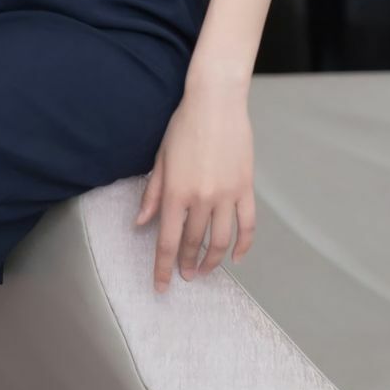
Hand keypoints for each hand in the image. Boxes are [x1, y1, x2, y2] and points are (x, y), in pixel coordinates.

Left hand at [133, 75, 255, 292]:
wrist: (216, 102)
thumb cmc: (184, 126)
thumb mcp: (160, 159)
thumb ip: (152, 194)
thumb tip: (141, 223)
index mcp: (175, 193)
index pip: (166, 241)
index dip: (162, 268)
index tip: (161, 286)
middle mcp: (201, 199)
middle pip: (192, 243)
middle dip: (186, 264)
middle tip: (184, 275)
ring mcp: (226, 195)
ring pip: (221, 240)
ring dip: (213, 260)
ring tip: (205, 270)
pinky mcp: (245, 188)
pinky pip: (247, 224)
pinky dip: (244, 245)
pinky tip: (237, 257)